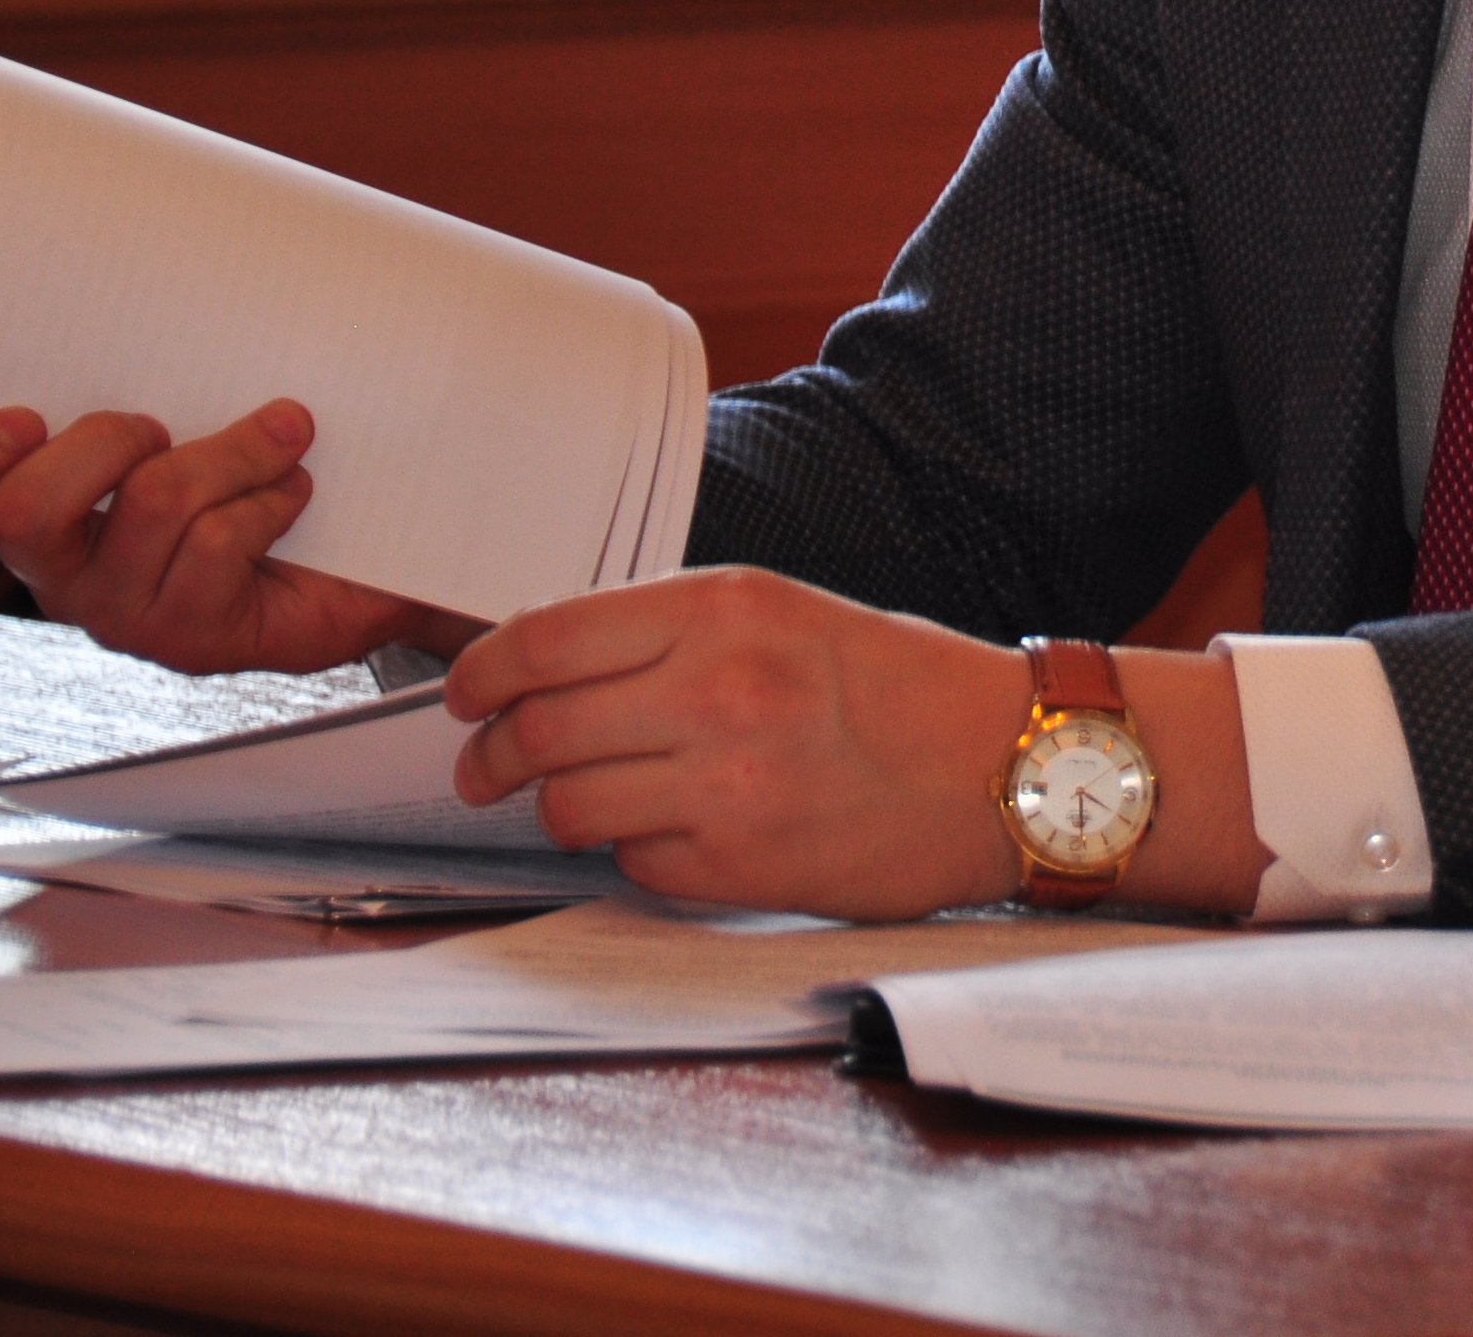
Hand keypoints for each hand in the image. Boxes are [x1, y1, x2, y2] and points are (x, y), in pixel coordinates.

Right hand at [0, 402, 468, 678]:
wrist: (348, 566)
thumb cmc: (244, 475)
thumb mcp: (180, 413)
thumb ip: (139, 374)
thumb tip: (144, 277)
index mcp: (31, 513)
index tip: (22, 417)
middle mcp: (60, 573)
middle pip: (27, 511)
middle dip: (105, 442)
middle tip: (159, 425)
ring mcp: (123, 611)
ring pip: (152, 504)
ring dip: (232, 452)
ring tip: (280, 441)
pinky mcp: (191, 636)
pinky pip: (220, 541)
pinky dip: (270, 499)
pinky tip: (292, 496)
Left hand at [445, 568, 1267, 919]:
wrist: (1006, 765)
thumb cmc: (899, 687)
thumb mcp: (785, 614)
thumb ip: (672, 632)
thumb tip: (552, 667)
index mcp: (723, 607)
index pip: (545, 638)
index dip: (481, 672)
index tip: (465, 692)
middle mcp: (716, 688)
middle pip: (539, 727)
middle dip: (491, 754)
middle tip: (484, 766)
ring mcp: (724, 782)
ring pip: (570, 804)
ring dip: (556, 808)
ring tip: (572, 803)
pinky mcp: (739, 865)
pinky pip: (634, 863)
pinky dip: (633, 853)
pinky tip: (669, 833)